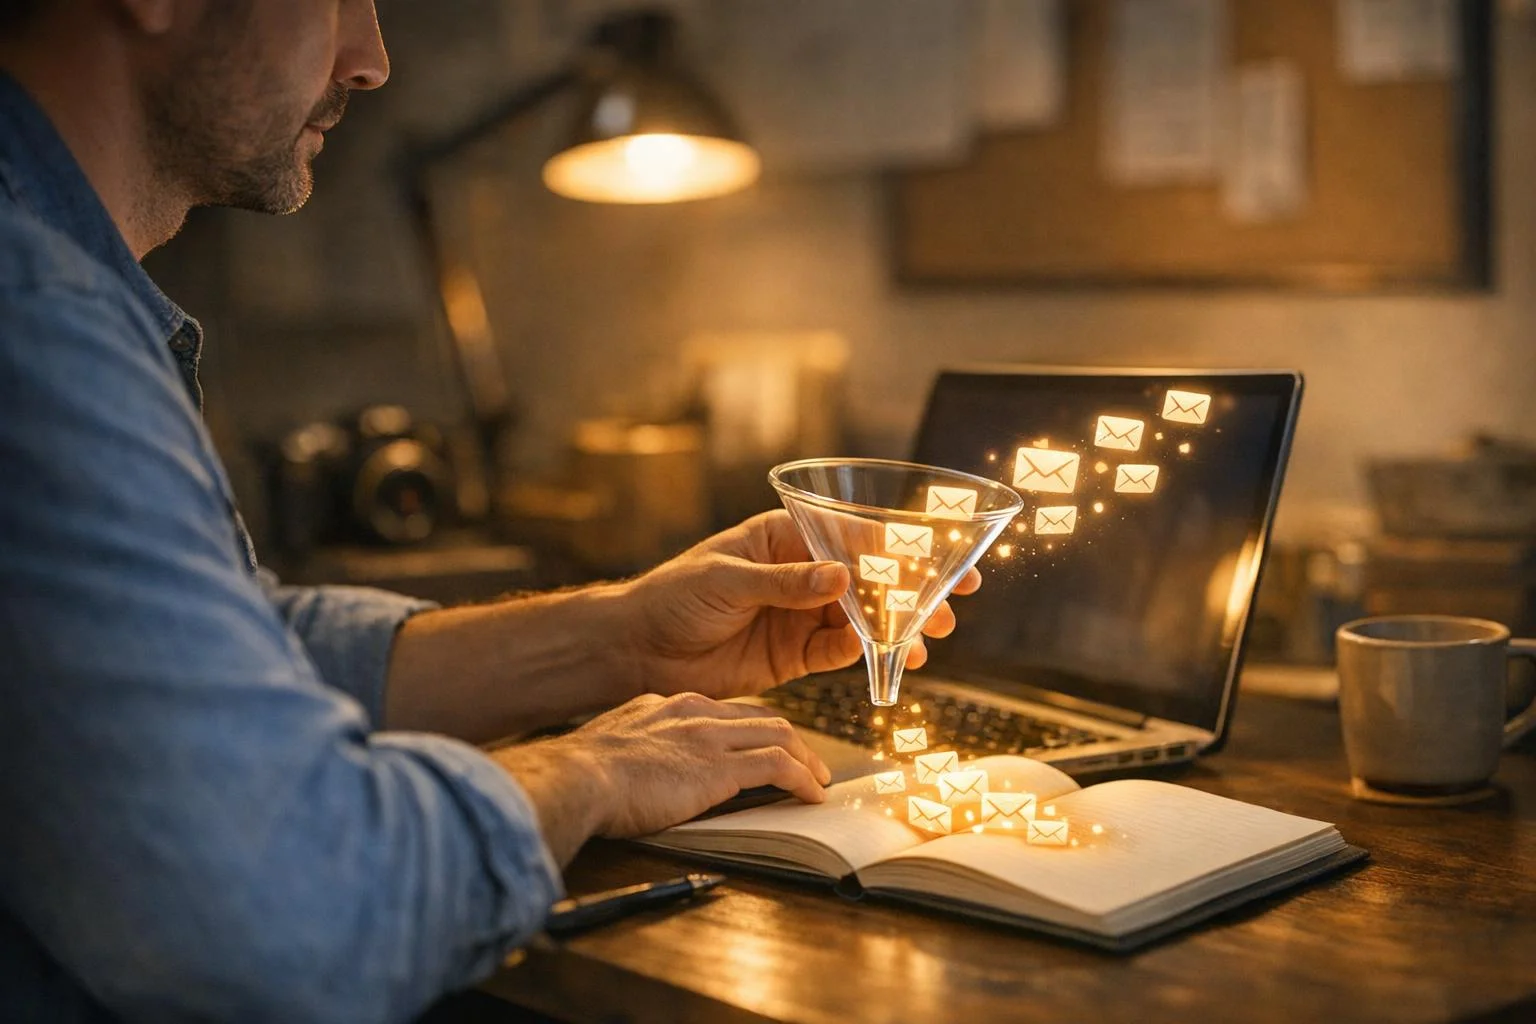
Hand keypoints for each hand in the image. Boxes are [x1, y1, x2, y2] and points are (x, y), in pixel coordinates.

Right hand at [495, 693, 829, 854]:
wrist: (577, 776)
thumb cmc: (582, 775)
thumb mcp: (612, 748)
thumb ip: (635, 751)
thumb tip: (639, 774)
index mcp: (667, 706)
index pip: (724, 712)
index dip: (750, 730)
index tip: (762, 748)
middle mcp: (694, 711)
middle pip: (760, 718)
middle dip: (790, 739)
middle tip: (807, 763)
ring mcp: (709, 736)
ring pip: (779, 735)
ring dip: (805, 759)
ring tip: (818, 781)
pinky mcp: (720, 766)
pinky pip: (778, 766)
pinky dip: (801, 780)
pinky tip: (810, 796)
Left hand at [618, 510, 981, 699]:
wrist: (638, 651)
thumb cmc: (672, 596)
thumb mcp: (727, 579)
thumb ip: (786, 583)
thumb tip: (841, 579)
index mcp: (785, 537)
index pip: (851, 537)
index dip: (898, 548)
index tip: (938, 558)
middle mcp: (800, 574)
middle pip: (868, 580)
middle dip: (913, 592)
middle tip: (953, 606)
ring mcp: (800, 615)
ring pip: (863, 620)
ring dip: (898, 629)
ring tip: (928, 642)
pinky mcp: (794, 655)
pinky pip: (840, 653)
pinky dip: (867, 656)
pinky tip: (890, 659)